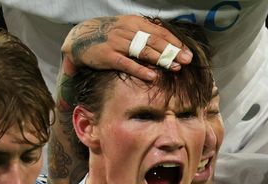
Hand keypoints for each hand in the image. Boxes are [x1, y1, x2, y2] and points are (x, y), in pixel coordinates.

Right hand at [61, 15, 192, 81]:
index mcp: (134, 23)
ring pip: (144, 51)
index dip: (174, 42)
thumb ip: (143, 33)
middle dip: (172, 51)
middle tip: (186, 61)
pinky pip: (128, 64)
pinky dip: (141, 70)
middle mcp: (127, 31)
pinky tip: (153, 76)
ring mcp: (118, 43)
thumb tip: (164, 39)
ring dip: (161, 60)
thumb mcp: (126, 28)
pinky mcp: (109, 56)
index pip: (159, 32)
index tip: (187, 52)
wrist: (80, 39)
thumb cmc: (108, 36)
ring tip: (175, 68)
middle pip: (154, 41)